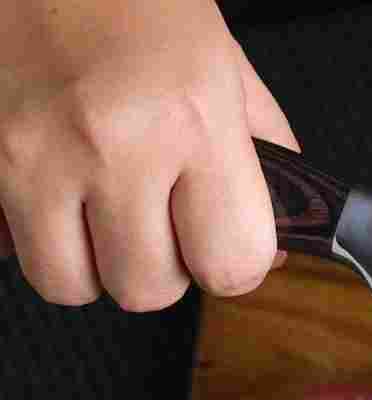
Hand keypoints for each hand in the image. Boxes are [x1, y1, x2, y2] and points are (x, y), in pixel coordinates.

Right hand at [0, 0, 296, 309]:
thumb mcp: (225, 67)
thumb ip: (263, 161)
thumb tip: (275, 248)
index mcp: (193, 119)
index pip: (233, 263)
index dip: (235, 264)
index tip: (224, 243)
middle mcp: (113, 142)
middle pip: (148, 289)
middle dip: (160, 267)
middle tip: (158, 219)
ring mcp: (34, 153)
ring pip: (72, 285)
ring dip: (92, 262)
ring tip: (102, 207)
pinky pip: (11, 249)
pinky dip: (34, 235)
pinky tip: (53, 191)